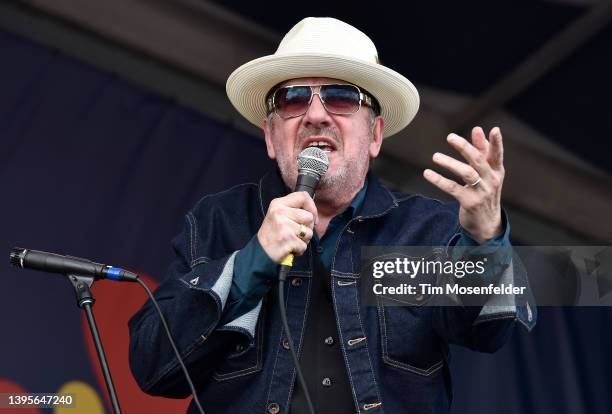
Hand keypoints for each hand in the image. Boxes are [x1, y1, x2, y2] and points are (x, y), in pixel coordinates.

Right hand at [257, 192, 316, 262]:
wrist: (260, 251)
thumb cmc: (272, 234)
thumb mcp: (278, 214)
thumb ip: (293, 209)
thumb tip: (313, 211)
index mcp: (278, 204)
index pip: (303, 196)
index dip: (312, 207)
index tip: (312, 217)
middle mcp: (279, 212)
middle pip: (309, 217)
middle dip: (307, 227)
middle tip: (295, 233)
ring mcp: (283, 226)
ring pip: (309, 232)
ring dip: (304, 240)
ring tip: (291, 240)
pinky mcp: (287, 240)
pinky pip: (304, 245)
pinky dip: (299, 249)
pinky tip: (289, 248)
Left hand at [423, 126, 504, 243]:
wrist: (487, 223)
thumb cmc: (485, 192)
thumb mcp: (487, 173)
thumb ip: (482, 151)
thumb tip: (477, 129)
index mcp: (496, 171)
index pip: (497, 155)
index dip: (496, 143)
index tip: (494, 130)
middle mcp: (491, 180)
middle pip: (478, 161)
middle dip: (465, 147)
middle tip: (450, 137)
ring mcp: (481, 192)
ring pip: (466, 173)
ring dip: (449, 163)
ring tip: (435, 156)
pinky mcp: (469, 202)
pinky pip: (452, 188)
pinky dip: (439, 180)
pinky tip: (428, 173)